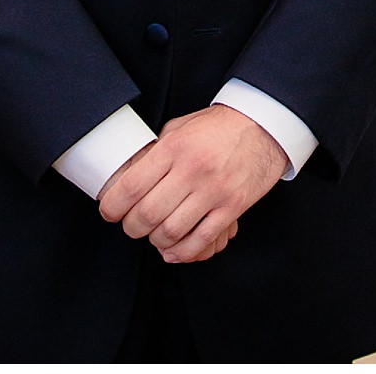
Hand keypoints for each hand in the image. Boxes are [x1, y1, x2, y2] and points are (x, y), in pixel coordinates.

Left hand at [98, 105, 287, 263]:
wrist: (265, 124)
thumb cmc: (219, 126)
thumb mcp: (180, 128)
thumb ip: (155, 153)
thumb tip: (128, 177)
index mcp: (174, 148)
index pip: (131, 187)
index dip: (112, 207)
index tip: (110, 212)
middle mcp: (192, 170)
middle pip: (147, 215)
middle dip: (132, 227)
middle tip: (133, 225)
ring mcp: (214, 190)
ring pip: (171, 232)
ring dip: (156, 240)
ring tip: (155, 234)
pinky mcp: (233, 206)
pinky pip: (201, 239)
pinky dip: (182, 251)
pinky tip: (174, 249)